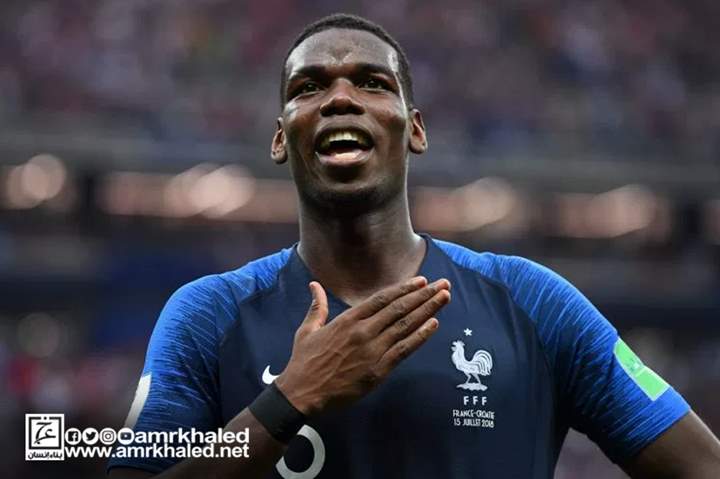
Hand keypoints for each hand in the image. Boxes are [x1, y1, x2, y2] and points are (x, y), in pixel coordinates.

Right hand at [275, 276, 450, 415]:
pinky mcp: (378, 370)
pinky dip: (420, 336)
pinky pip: (404, 350)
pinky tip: (434, 324)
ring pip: (405, 326)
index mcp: (348, 320)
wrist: (302, 393)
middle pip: (399, 308)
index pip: (382, 299)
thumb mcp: (307, 330)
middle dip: (424, 295)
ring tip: (444, 298)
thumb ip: (317, 306)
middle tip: (443, 284)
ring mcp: (372, 350)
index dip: (404, 289)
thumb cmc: (304, 362)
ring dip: (428, 310)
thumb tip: (314, 285)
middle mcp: (363, 331)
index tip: (421, 281)